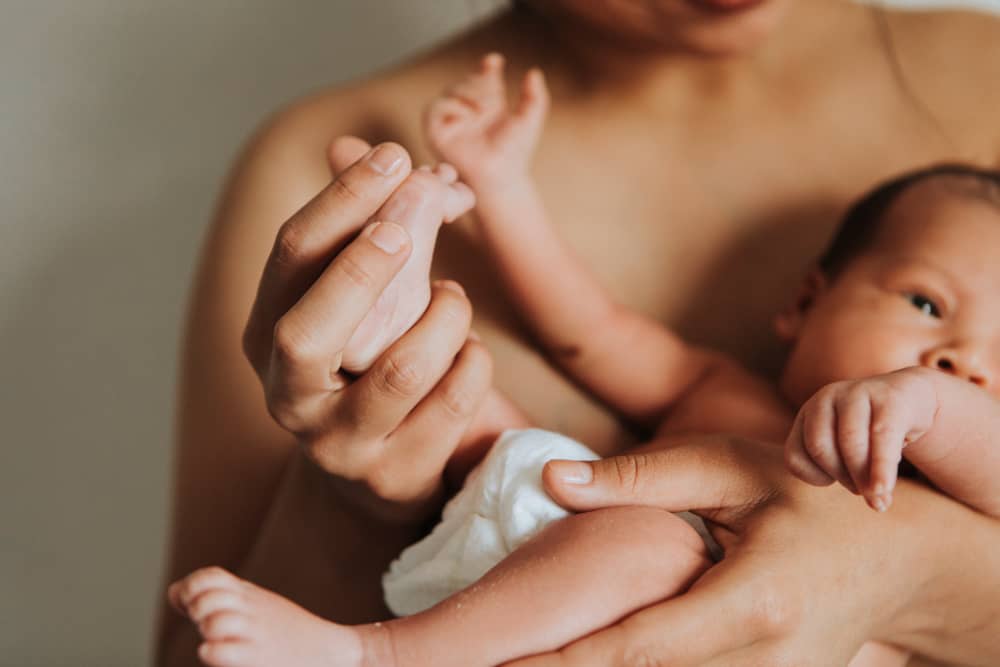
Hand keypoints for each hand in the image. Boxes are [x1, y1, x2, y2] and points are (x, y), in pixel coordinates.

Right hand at [242, 136, 491, 521]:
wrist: (380, 472)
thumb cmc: (369, 364)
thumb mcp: (356, 303)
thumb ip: (363, 233)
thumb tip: (365, 148)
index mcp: (267, 335)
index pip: (291, 257)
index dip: (341, 201)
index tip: (392, 155)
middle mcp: (288, 395)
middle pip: (311, 330)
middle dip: (363, 267)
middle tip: (410, 220)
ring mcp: (339, 445)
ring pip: (402, 370)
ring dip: (445, 318)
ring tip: (453, 300)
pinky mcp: (394, 477)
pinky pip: (453, 402)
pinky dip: (473, 361)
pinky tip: (469, 349)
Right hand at [424, 52, 547, 183]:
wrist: (501, 175)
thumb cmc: (514, 153)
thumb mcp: (529, 121)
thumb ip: (535, 97)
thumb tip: (534, 72)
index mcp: (489, 105)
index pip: (484, 77)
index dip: (488, 66)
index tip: (495, 61)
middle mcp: (469, 111)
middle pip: (468, 81)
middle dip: (480, 83)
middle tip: (494, 99)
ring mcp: (452, 121)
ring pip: (451, 91)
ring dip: (467, 93)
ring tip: (483, 109)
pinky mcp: (436, 132)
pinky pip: (435, 108)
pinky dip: (451, 107)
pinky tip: (467, 116)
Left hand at [501, 435, 939, 666]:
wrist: (902, 559)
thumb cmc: (813, 500)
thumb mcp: (732, 470)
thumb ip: (642, 478)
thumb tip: (553, 479)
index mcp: (750, 604)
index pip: (634, 648)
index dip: (561, 665)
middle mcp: (763, 663)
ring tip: (532, 666)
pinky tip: (595, 661)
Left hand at [784, 368, 936, 510]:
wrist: (912, 397)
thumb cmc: (874, 432)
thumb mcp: (849, 448)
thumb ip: (844, 470)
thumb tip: (875, 504)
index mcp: (808, 414)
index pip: (794, 455)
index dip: (815, 478)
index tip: (836, 483)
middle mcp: (825, 398)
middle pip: (819, 448)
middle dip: (842, 477)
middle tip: (864, 491)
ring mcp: (855, 393)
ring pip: (849, 443)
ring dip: (863, 476)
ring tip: (879, 493)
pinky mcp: (888, 398)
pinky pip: (881, 437)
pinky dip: (881, 468)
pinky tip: (884, 489)